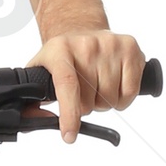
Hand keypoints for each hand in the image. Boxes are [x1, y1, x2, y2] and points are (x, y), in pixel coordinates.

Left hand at [30, 27, 145, 143]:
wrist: (81, 30)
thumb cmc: (62, 56)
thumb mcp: (41, 70)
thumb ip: (34, 99)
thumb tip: (37, 119)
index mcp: (59, 50)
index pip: (67, 86)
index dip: (69, 114)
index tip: (69, 135)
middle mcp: (85, 45)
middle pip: (90, 99)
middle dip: (86, 107)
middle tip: (83, 94)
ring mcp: (110, 45)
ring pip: (111, 99)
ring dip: (104, 102)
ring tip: (98, 87)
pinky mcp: (130, 48)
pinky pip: (131, 92)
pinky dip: (123, 99)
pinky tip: (115, 86)